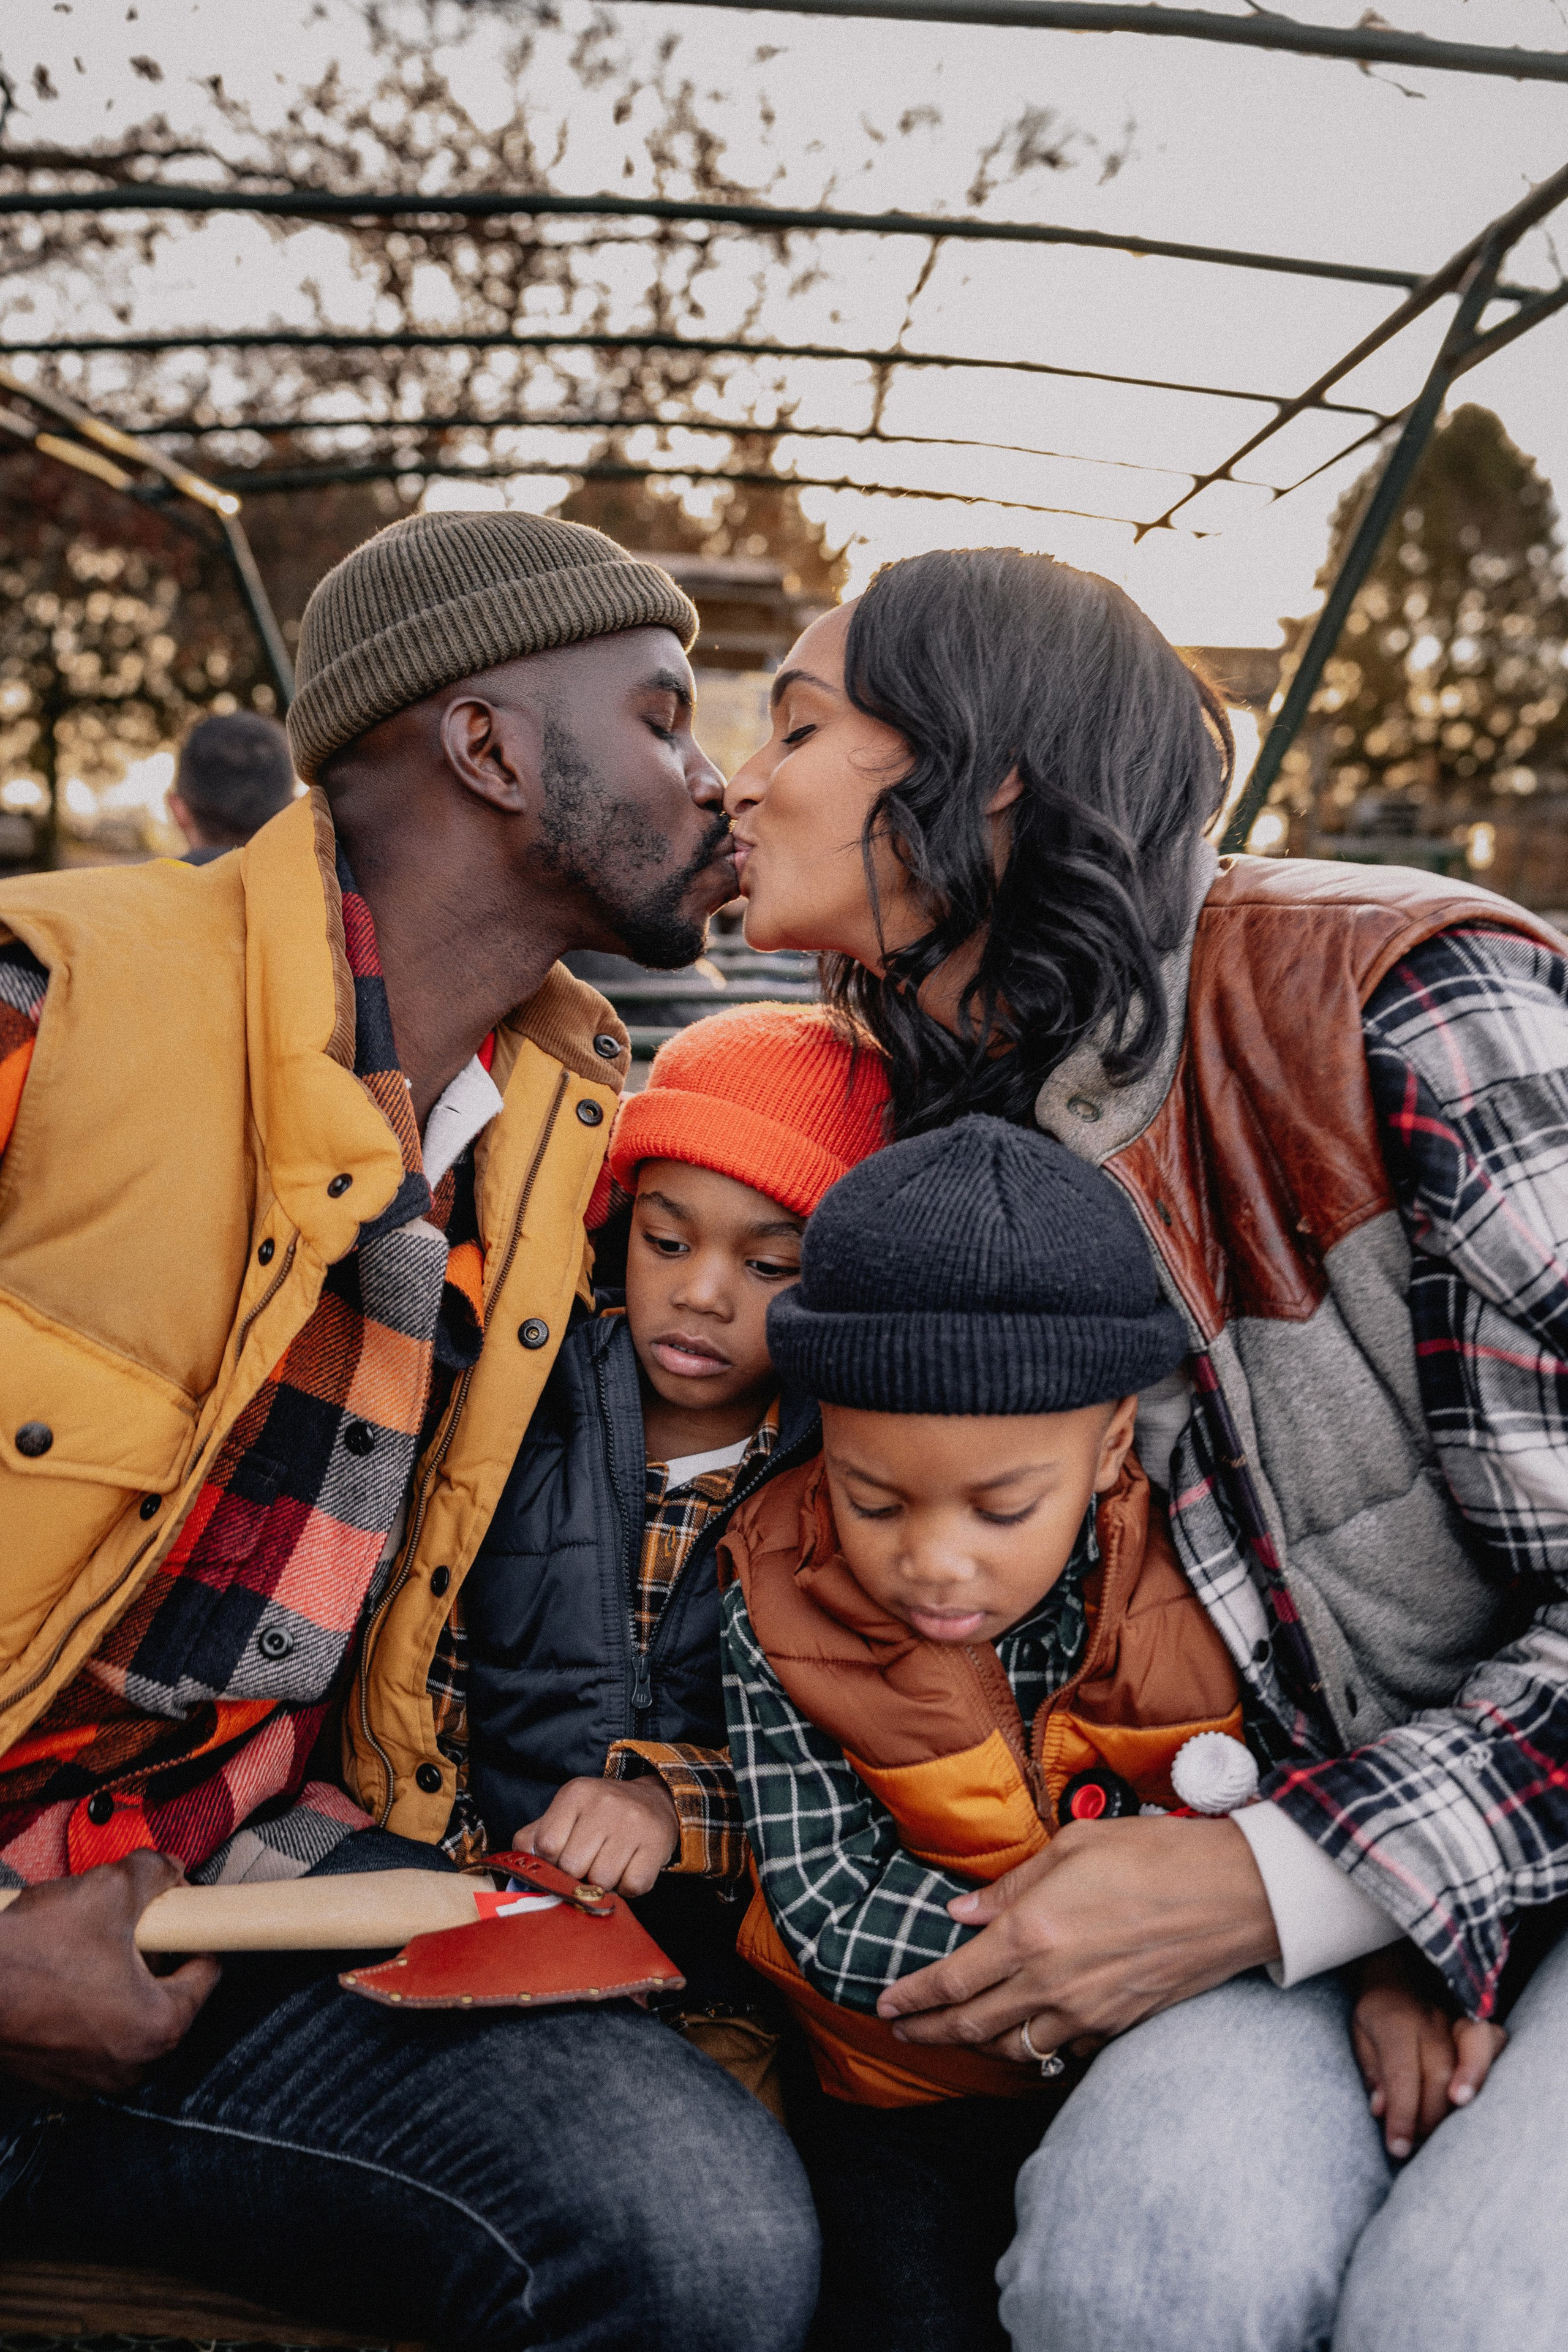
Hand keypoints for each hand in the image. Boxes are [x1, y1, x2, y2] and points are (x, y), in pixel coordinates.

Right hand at [0, 1853, 220, 2100]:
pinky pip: (89, 2028)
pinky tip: (60, 1971)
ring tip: (86, 1944)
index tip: (180, 1913)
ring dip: (115, 1974)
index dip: (195, 1930)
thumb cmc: (28, 1953)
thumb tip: (171, 1870)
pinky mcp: (56, 2075)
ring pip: (126, 2010)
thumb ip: (155, 1872)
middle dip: (150, 1952)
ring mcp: (91, 2077)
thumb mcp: (109, 1889)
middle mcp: (131, 2066)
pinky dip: (83, 1999)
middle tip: (128, 1922)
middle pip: (166, 1993)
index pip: (207, 1971)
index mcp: (158, 2028)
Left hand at [517, 1775, 678, 1897]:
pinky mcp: (656, 1844)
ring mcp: (633, 1823)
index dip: (552, 1861)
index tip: (563, 1857)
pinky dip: (628, 1887)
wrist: (655, 1802)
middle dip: (577, 1874)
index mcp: (576, 1793)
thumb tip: (516, 1868)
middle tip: (589, 1863)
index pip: (546, 1845)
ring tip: (610, 1864)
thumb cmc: (600, 1816)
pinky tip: (629, 1868)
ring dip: (603, 1884)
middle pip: (572, 1866)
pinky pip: (631, 1887)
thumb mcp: (565, 1813)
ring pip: (602, 1881)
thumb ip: (534, 1837)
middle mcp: (605, 1803)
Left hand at [875, 1816, 1279, 2052]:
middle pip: (971, 2025)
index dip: (911, 1998)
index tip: (886, 2004)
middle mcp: (1051, 1983)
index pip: (950, 1981)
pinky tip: (1026, 2034)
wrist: (1232, 1894)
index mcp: (1030, 1933)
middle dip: (928, 2032)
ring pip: (1014, 2049)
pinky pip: (1063, 2051)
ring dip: (978, 2046)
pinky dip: (1036, 2048)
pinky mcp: (1119, 2025)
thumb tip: (962, 1913)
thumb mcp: (1071, 1847)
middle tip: (902, 2030)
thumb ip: (1009, 1887)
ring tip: (957, 2034)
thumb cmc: (1152, 1855)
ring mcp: (1087, 2012)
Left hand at [1350, 1946, 1506, 2158]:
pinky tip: (1470, 2097)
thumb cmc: (1377, 2014)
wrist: (1398, 1973)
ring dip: (1459, 2104)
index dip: (1402, 2114)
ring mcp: (1457, 2017)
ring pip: (1470, 2061)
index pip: (1401, 2072)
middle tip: (1416, 2142)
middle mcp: (1429, 2018)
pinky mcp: (1479, 2022)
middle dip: (1429, 2118)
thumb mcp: (1360, 2036)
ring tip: (1442, 2132)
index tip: (1398, 2147)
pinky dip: (1486, 2072)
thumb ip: (1372, 2072)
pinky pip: (1494, 2044)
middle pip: (1439, 2074)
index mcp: (1393, 2020)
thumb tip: (1381, 2111)